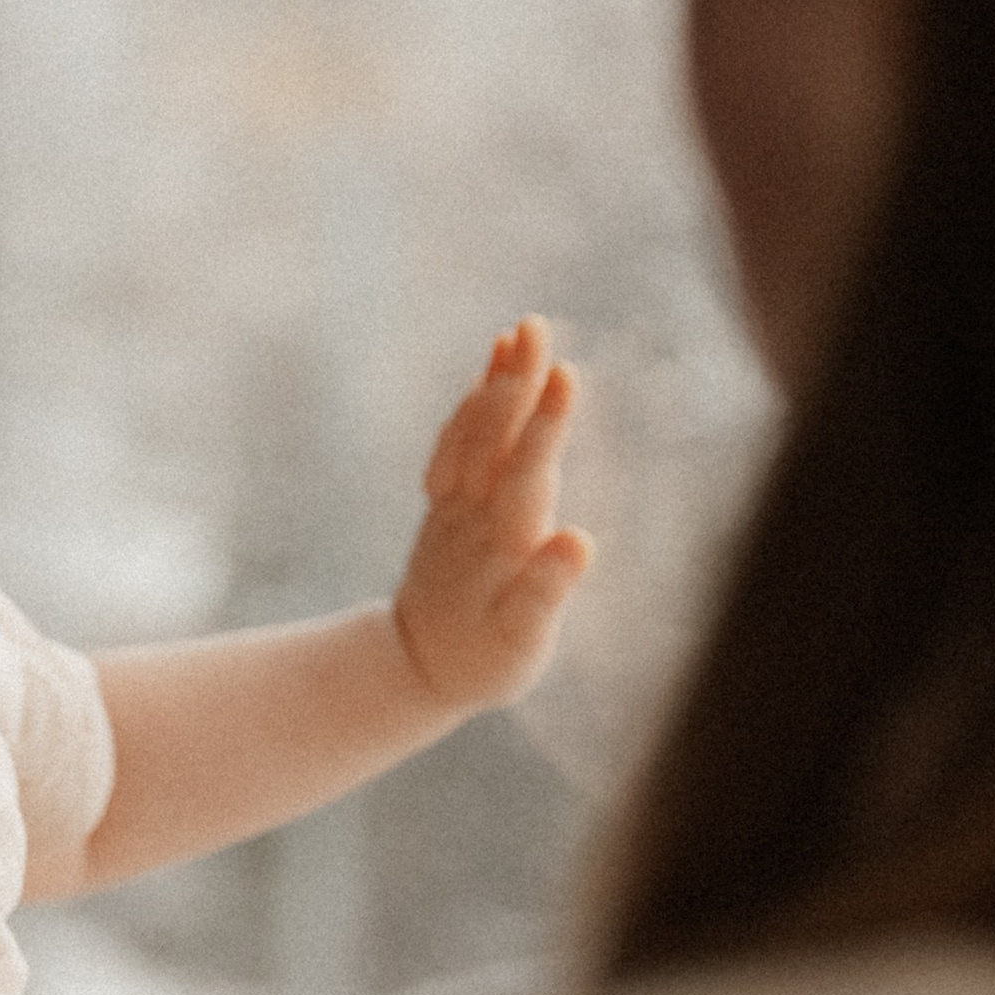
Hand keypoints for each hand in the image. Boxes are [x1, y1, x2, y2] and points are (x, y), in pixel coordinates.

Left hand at [390, 317, 592, 720]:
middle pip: (495, 439)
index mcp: (502, 544)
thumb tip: (579, 541)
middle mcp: (473, 518)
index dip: (545, 424)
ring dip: (494, 383)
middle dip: (517, 382)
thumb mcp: (522, 642)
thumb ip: (547, 591)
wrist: (415, 670)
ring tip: (517, 332)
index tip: (564, 374)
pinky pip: (453, 447)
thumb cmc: (485, 662)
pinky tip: (487, 376)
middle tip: (536, 324)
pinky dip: (469, 408)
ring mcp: (452, 509)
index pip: (526, 472)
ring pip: (471, 435)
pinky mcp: (442, 507)